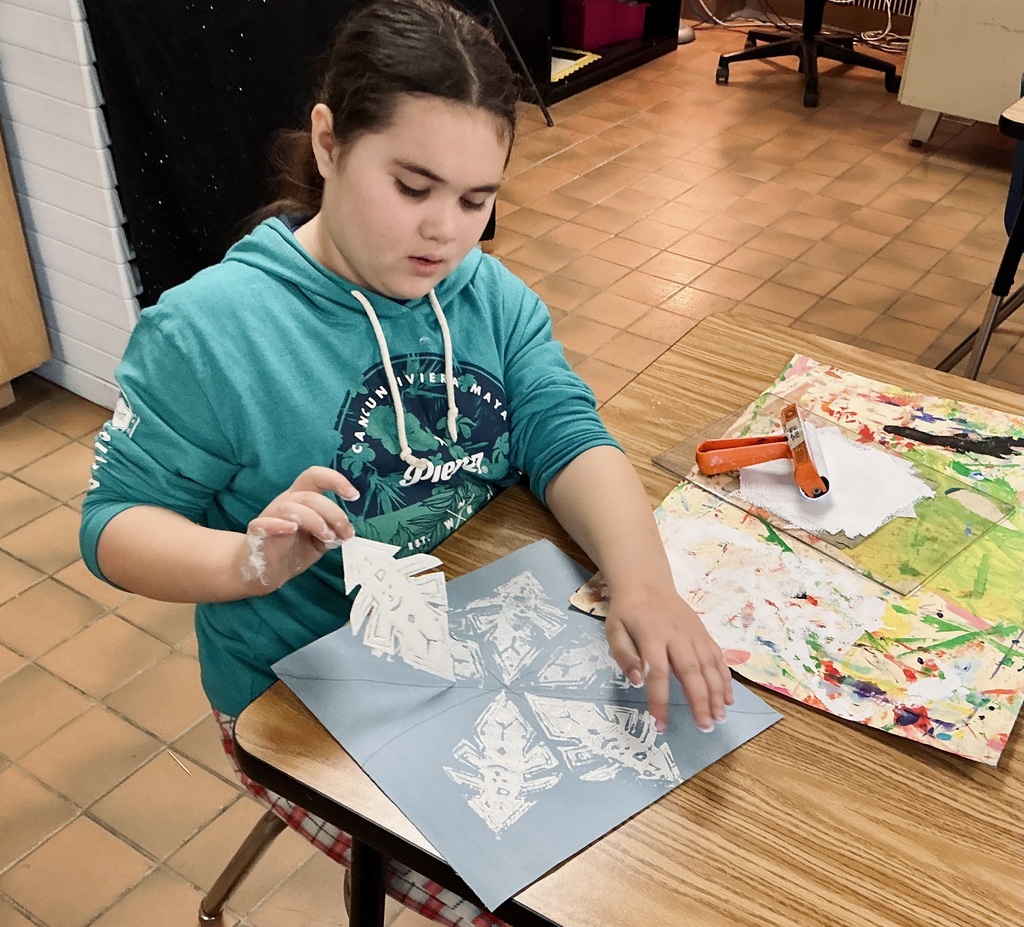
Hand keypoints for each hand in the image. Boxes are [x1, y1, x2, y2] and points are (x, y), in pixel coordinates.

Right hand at [236, 466, 358, 592]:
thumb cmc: (291, 550)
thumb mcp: (319, 542)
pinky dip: (279, 524)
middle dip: (334, 513)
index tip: (354, 495)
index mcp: (302, 499)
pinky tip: (291, 529)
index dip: (336, 480)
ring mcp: (271, 515)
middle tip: (345, 533)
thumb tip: (346, 532)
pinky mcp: (258, 532)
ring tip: (327, 539)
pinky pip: (265, 523)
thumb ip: (332, 534)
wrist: (261, 570)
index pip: (317, 478)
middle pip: (310, 495)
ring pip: (293, 507)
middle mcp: (286, 502)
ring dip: (316, 521)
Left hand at [604, 587, 731, 732]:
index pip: (657, 674)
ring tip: (719, 717)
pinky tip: (727, 698)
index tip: (660, 725)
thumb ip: (623, 655)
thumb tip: (637, 681)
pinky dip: (725, 678)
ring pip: (709, 665)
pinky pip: (717, 657)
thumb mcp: (613, 630)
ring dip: (717, 693)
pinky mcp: (703, 633)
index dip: (660, 701)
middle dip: (699, 701)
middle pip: (690, 671)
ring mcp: (693, 634)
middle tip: (705, 726)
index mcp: (651, 636)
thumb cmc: (627, 611)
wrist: (646, 581)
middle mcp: (677, 636)